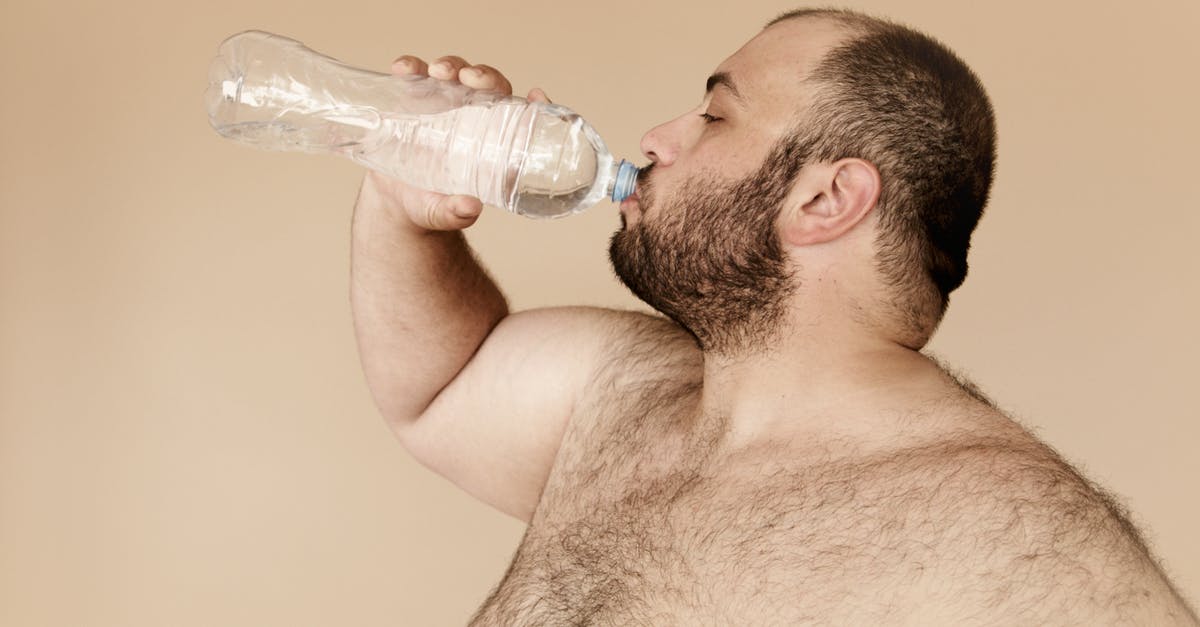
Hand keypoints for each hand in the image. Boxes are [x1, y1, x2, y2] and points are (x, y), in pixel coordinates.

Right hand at [360, 54, 552, 230]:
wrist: (396, 201)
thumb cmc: (430, 205)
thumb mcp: (442, 212)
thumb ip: (455, 213)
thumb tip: (470, 207)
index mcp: (491, 143)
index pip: (519, 116)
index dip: (533, 104)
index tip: (537, 96)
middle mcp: (471, 117)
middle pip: (488, 86)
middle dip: (483, 76)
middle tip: (469, 78)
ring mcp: (442, 105)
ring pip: (455, 74)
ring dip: (451, 66)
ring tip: (438, 72)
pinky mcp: (413, 100)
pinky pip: (415, 75)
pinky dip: (411, 68)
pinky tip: (403, 69)